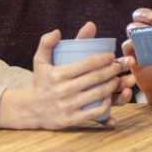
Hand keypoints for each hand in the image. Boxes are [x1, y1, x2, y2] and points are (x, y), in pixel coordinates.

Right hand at [0, 23, 132, 129]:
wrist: (30, 109)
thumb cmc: (40, 81)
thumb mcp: (40, 61)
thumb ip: (46, 43)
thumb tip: (58, 31)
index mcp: (58, 74)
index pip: (87, 64)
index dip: (103, 59)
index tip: (112, 56)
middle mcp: (63, 90)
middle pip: (96, 78)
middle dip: (113, 70)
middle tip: (121, 65)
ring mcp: (68, 106)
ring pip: (98, 94)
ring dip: (113, 85)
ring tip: (119, 79)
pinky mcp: (71, 119)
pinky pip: (95, 113)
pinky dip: (106, 105)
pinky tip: (111, 97)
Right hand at [124, 3, 151, 104]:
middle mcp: (148, 30)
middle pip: (141, 14)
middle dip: (146, 14)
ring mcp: (138, 41)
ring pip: (131, 28)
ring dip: (135, 28)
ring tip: (142, 33)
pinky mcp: (131, 54)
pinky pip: (126, 47)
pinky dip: (130, 47)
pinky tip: (137, 51)